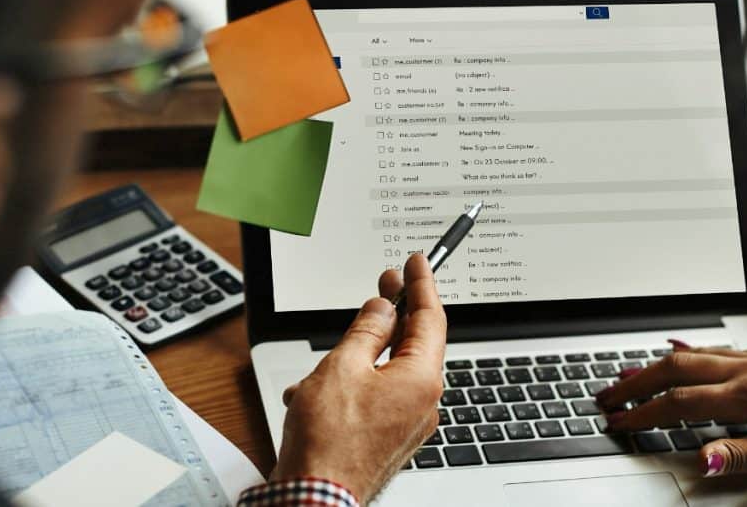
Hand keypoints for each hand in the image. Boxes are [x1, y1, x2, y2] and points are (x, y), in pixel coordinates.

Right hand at [270, 254, 446, 503]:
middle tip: (387, 282)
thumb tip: (382, 309)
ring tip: (323, 364)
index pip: (430, 318)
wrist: (315, 498)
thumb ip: (366, 330)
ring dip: (356, 359)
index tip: (417, 262)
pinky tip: (317, 393)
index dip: (421, 284)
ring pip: (387, 371)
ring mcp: (408, 422)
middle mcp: (423, 401)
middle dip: (393, 314)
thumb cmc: (329, 442)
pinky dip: (350, 387)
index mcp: (421, 379)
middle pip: (413, 343)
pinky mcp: (389, 437)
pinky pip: (376, 397)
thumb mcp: (342, 366)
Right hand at [597, 342, 746, 476]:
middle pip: (676, 367)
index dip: (644, 413)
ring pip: (693, 353)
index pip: (681, 402)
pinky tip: (676, 350)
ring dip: (655, 364)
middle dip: (636, 381)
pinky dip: (688, 350)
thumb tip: (700, 457)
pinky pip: (717, 348)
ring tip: (627, 376)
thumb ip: (740, 455)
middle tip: (606, 394)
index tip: (619, 421)